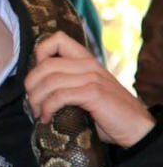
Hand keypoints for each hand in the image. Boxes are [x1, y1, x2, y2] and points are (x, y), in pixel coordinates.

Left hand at [26, 30, 154, 147]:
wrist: (135, 126)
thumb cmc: (106, 112)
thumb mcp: (86, 91)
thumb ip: (67, 83)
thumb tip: (36, 89)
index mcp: (86, 60)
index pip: (57, 39)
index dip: (39, 55)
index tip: (36, 79)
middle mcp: (88, 65)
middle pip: (45, 65)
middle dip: (31, 86)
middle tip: (32, 104)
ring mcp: (92, 78)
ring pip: (49, 81)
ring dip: (36, 100)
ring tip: (38, 114)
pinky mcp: (94, 93)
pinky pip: (60, 96)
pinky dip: (47, 108)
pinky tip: (46, 118)